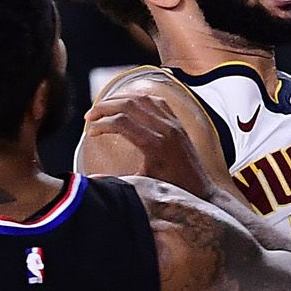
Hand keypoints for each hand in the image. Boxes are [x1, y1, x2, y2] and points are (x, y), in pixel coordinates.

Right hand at [84, 93, 214, 197]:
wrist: (201, 191)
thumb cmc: (172, 192)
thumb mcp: (143, 186)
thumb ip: (116, 181)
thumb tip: (91, 180)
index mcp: (154, 145)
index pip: (121, 123)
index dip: (101, 124)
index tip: (90, 132)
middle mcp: (164, 129)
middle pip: (128, 105)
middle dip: (104, 107)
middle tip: (89, 115)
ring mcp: (173, 123)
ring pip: (142, 98)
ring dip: (119, 98)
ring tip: (103, 106)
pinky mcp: (178, 122)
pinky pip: (157, 100)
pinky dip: (139, 97)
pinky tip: (127, 103)